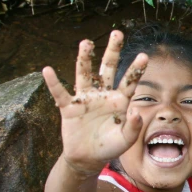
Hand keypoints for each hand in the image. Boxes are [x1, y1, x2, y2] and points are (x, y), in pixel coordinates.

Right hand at [42, 31, 148, 174]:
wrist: (88, 158)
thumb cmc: (110, 147)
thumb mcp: (125, 140)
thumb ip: (133, 127)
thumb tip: (135, 111)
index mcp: (119, 101)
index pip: (130, 81)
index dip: (136, 69)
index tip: (144, 56)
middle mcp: (103, 95)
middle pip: (108, 68)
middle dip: (113, 51)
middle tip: (117, 33)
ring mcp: (85, 99)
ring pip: (84, 74)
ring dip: (84, 59)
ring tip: (86, 43)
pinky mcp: (69, 107)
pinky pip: (60, 93)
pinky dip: (54, 83)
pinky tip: (48, 70)